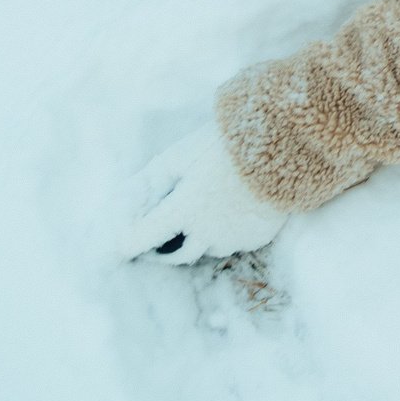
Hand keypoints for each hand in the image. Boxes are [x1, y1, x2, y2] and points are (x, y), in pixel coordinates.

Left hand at [114, 126, 287, 263]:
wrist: (283, 144)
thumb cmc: (226, 144)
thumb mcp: (180, 155)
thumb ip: (152, 179)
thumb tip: (128, 195)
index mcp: (181, 212)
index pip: (140, 240)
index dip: (124, 245)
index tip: (116, 248)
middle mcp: (205, 234)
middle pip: (175, 257)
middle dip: (162, 250)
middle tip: (160, 237)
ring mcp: (233, 240)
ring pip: (207, 249)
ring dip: (199, 238)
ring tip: (207, 212)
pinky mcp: (257, 238)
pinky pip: (235, 242)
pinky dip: (228, 232)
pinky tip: (236, 208)